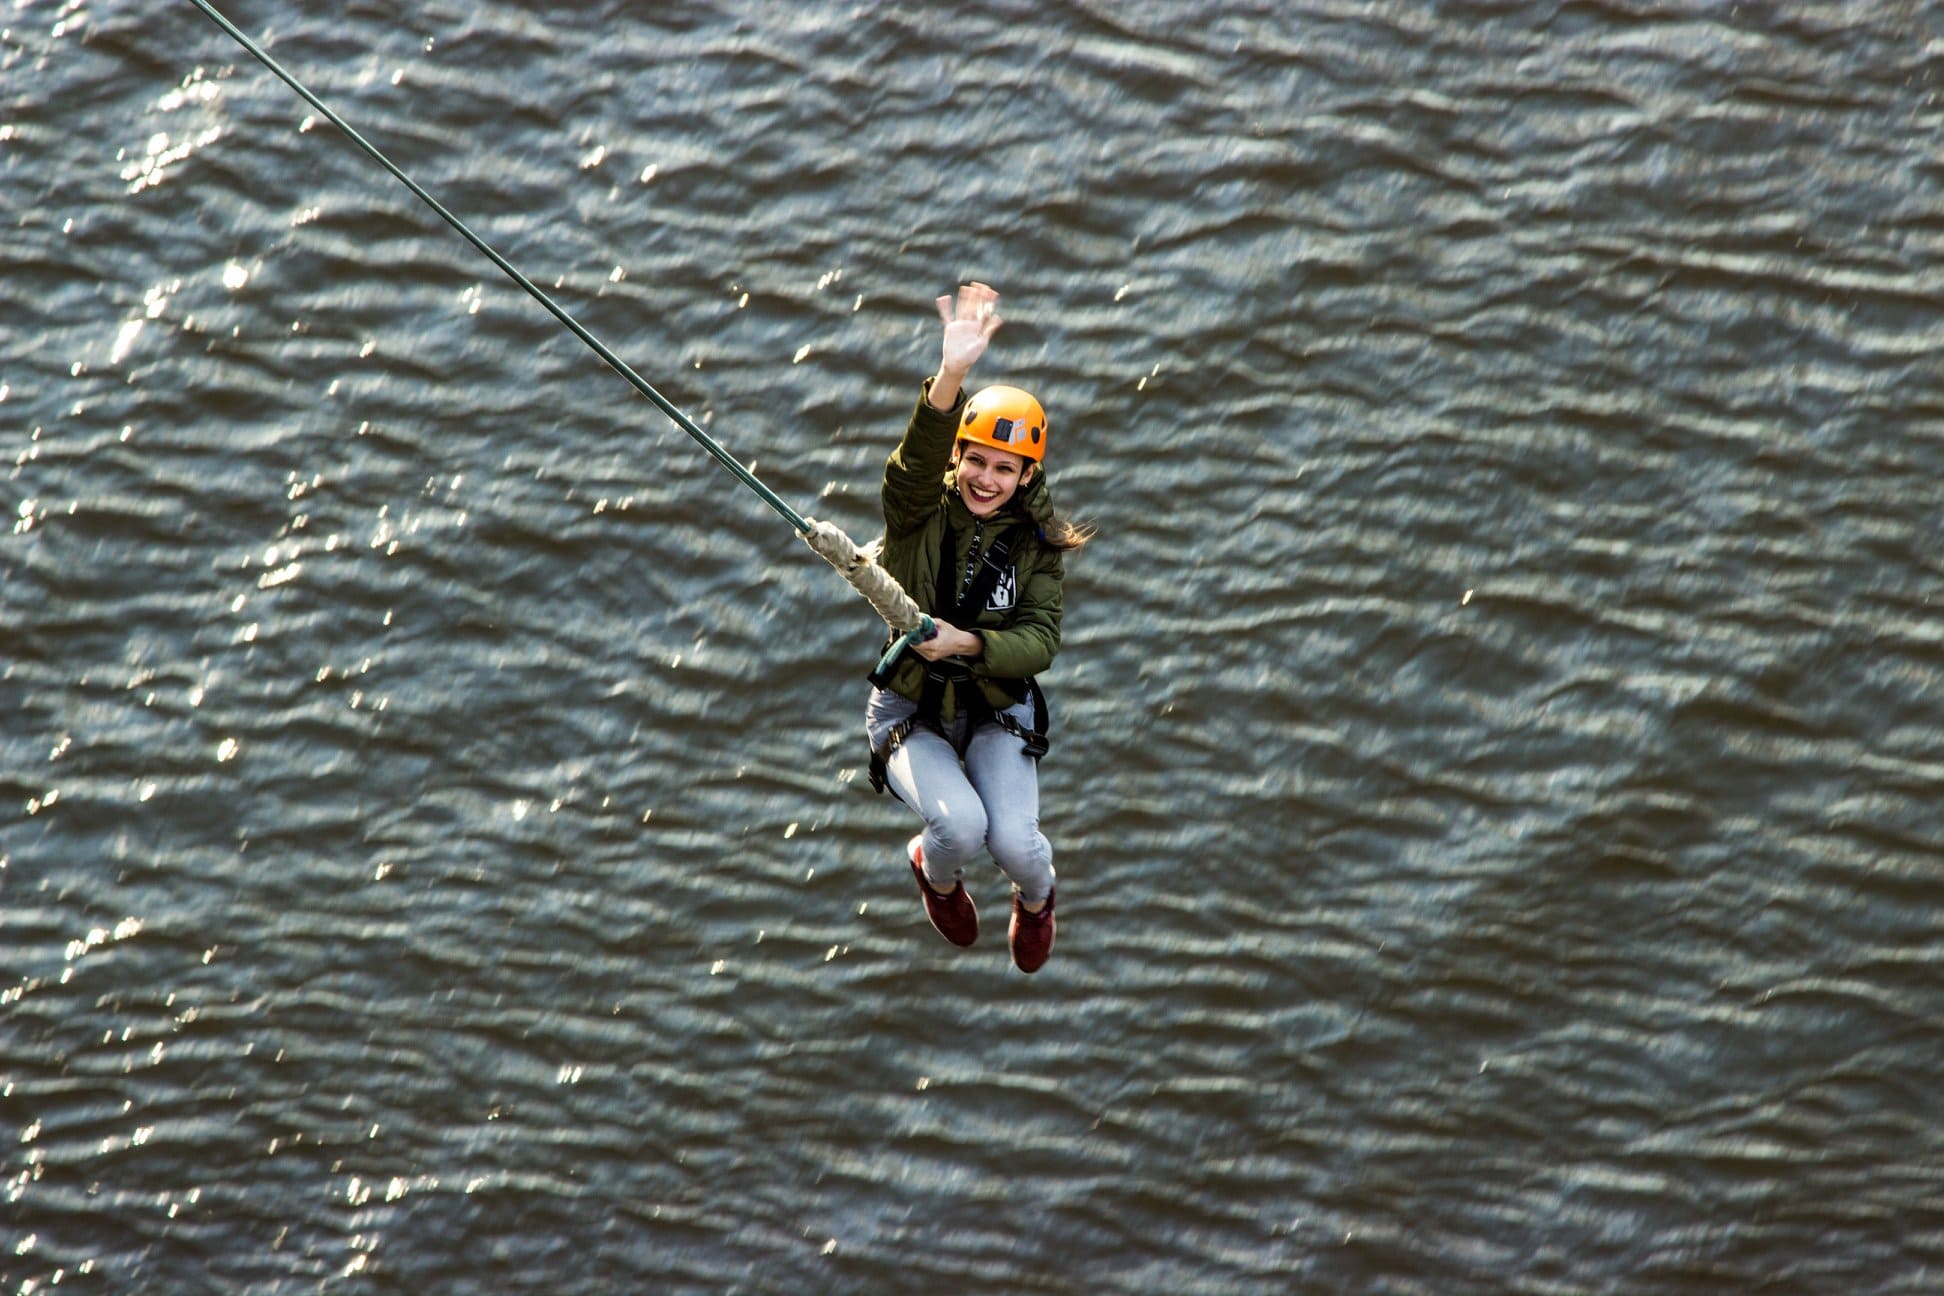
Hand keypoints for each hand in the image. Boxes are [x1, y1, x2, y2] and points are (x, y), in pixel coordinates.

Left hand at [911, 618, 982, 661]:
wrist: (961, 643)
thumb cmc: (954, 635)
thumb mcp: (942, 624)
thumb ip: (930, 621)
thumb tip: (922, 619)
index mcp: (934, 646)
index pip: (917, 644)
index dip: (912, 637)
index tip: (912, 631)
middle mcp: (932, 653)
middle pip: (916, 647)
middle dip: (915, 639)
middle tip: (916, 632)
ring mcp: (932, 657)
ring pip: (918, 650)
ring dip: (918, 643)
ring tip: (923, 636)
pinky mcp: (932, 658)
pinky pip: (922, 652)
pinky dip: (922, 646)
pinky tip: (926, 641)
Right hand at [928, 283, 1001, 408]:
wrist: (958, 364)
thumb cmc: (971, 356)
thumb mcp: (982, 343)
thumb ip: (989, 329)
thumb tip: (998, 317)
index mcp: (978, 326)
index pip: (984, 310)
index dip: (987, 301)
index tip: (991, 291)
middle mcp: (969, 323)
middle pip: (973, 307)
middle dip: (976, 297)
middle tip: (978, 285)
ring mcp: (959, 324)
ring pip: (962, 308)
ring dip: (963, 299)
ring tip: (965, 288)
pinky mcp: (950, 328)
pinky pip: (947, 315)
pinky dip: (944, 307)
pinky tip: (944, 298)